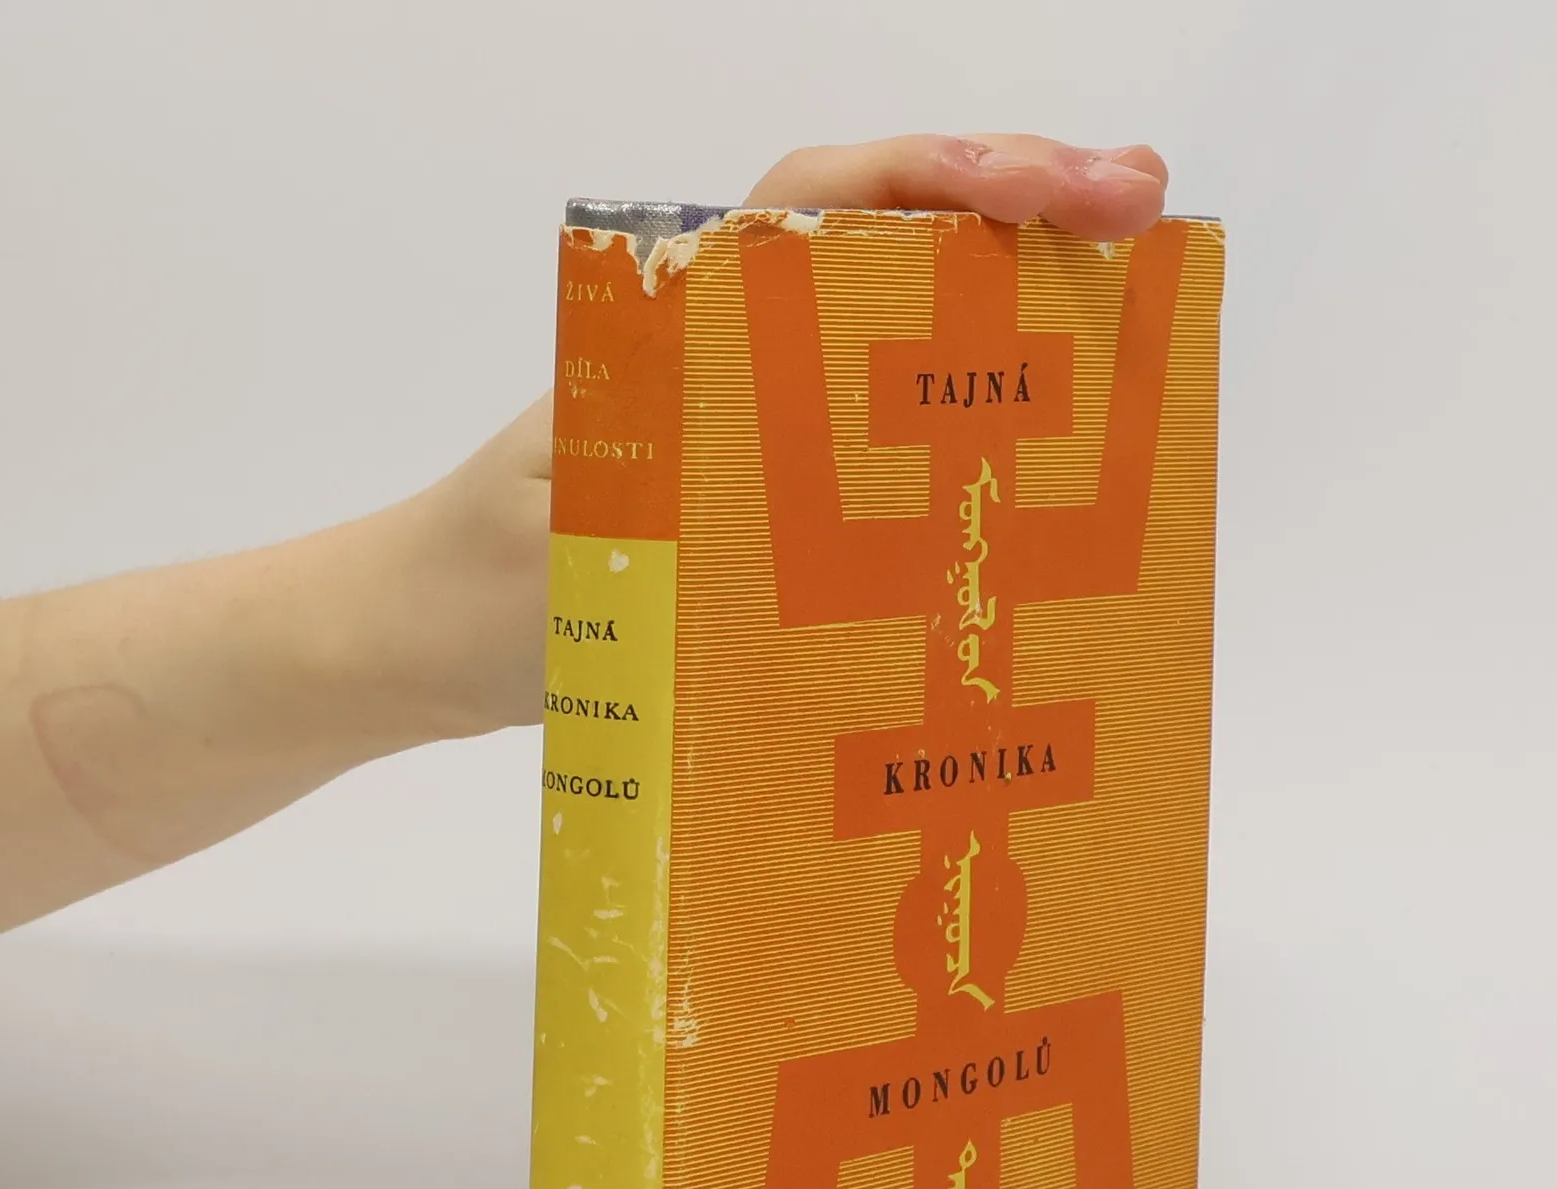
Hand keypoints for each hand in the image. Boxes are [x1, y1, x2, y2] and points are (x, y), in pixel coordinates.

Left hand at [392, 134, 1169, 740]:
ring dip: (1012, 291)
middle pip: (887, 236)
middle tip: (1147, 212)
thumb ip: (665, 501)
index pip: (820, 204)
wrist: (408, 646)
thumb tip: (796, 477)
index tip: (1055, 185)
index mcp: (679, 332)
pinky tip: (1043, 426)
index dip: (942, 175)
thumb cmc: (472, 597)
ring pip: (895, 315)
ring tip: (1133, 293)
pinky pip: (877, 416)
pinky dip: (965, 396)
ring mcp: (745, 411)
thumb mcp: (573, 551)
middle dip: (1021, 204)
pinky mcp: (754, 483)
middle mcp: (724, 348)